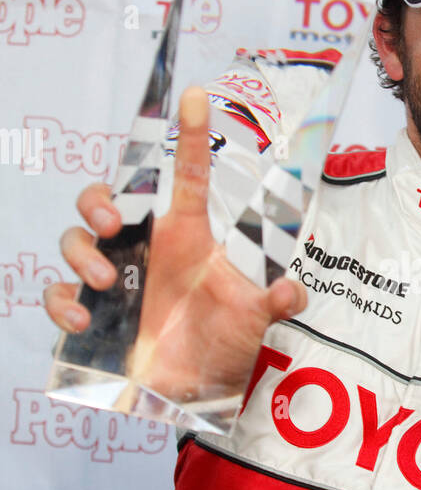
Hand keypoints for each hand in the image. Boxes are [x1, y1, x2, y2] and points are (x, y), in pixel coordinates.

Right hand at [44, 86, 306, 403]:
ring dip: (81, 255)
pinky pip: (58, 294)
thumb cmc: (227, 343)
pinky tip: (81, 319)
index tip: (194, 96)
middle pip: (104, 200)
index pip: (187, 174)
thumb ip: (274, 302)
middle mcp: (146, 249)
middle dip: (96, 202)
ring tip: (107, 284)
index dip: (190, 133)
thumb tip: (292, 292)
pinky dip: (61, 301)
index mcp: (187, 235)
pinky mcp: (94, 315)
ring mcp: (115, 280)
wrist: (201, 393)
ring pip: (75, 241)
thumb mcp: (257, 322)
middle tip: (112, 223)